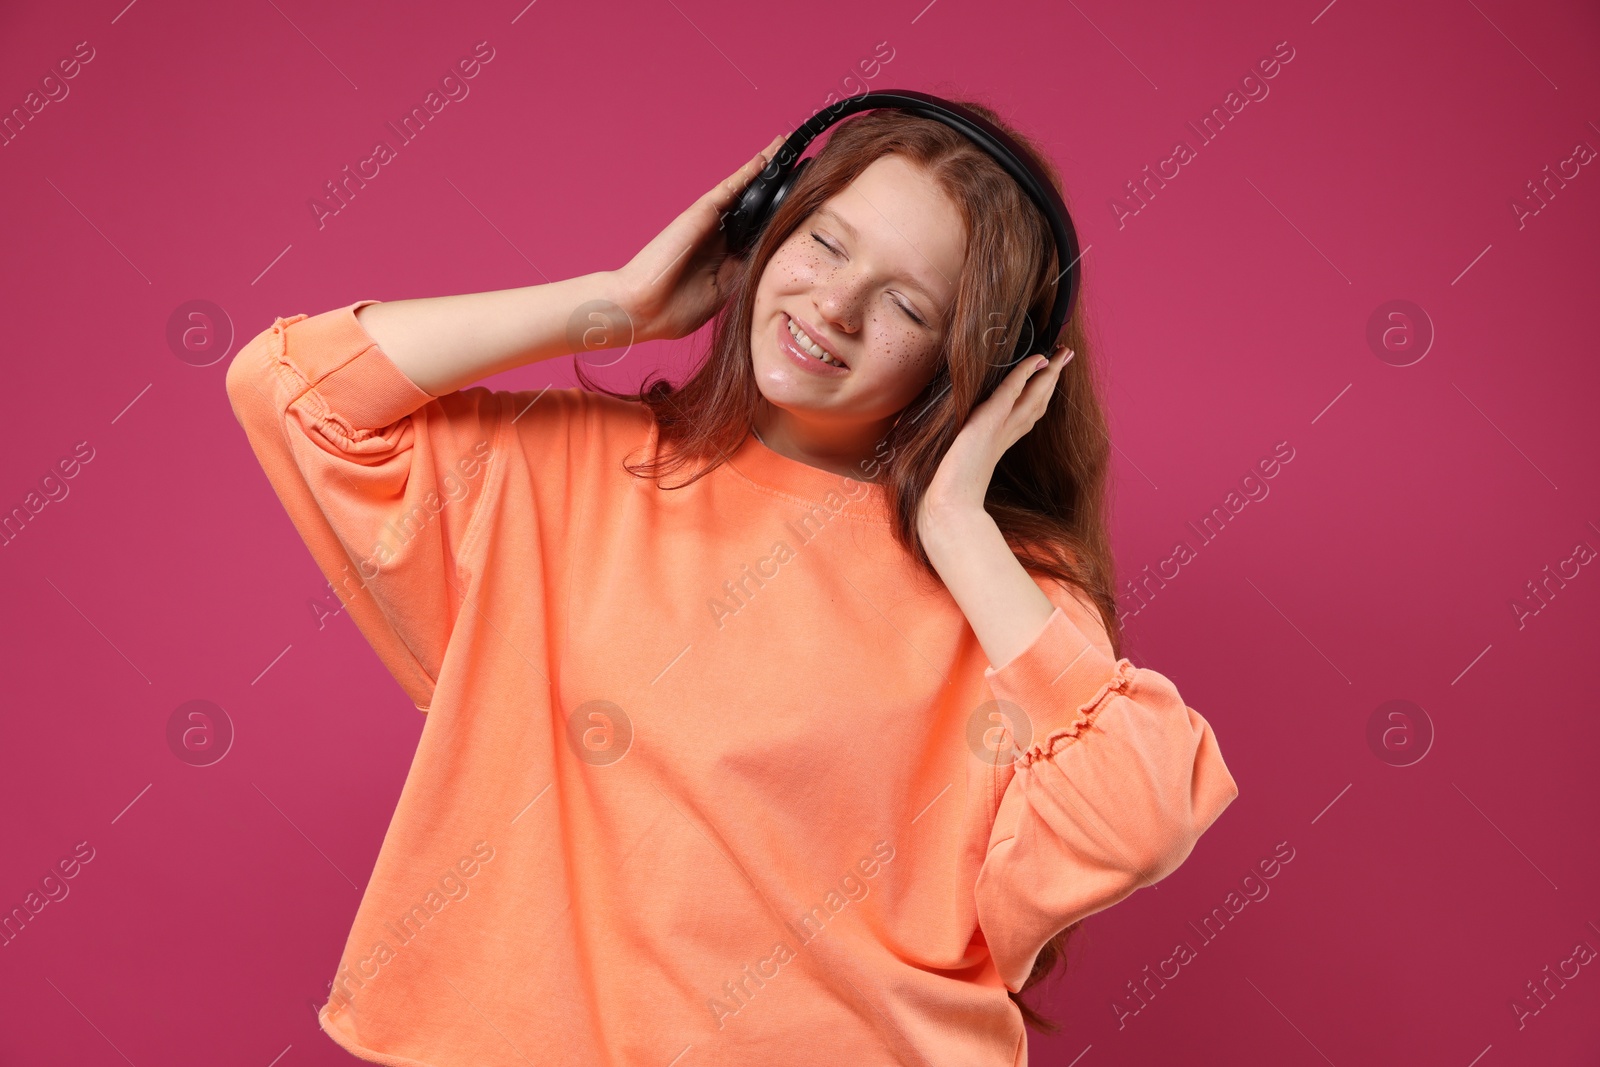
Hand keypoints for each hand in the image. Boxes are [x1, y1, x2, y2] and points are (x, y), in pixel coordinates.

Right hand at [612, 133, 787, 343]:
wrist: (643, 307)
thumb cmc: (675, 310)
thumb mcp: (722, 294)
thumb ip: (743, 273)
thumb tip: (770, 255)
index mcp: (725, 260)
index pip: (758, 235)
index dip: (778, 221)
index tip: (803, 209)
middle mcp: (719, 237)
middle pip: (754, 208)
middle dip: (775, 190)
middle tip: (802, 169)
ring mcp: (711, 223)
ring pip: (745, 191)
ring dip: (765, 171)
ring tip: (785, 149)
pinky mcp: (702, 213)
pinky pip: (730, 187)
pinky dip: (749, 171)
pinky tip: (767, 156)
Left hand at [917, 344, 1073, 533]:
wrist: (951, 504)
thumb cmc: (952, 486)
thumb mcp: (963, 456)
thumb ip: (968, 442)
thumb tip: (961, 434)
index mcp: (1004, 439)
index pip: (1029, 409)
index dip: (1042, 390)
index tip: (1051, 373)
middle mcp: (1008, 432)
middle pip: (1039, 398)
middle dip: (1053, 375)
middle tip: (1066, 354)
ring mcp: (1002, 427)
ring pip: (1034, 394)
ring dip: (1049, 371)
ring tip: (1061, 353)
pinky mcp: (990, 422)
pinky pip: (1011, 391)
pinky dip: (1024, 374)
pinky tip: (1036, 359)